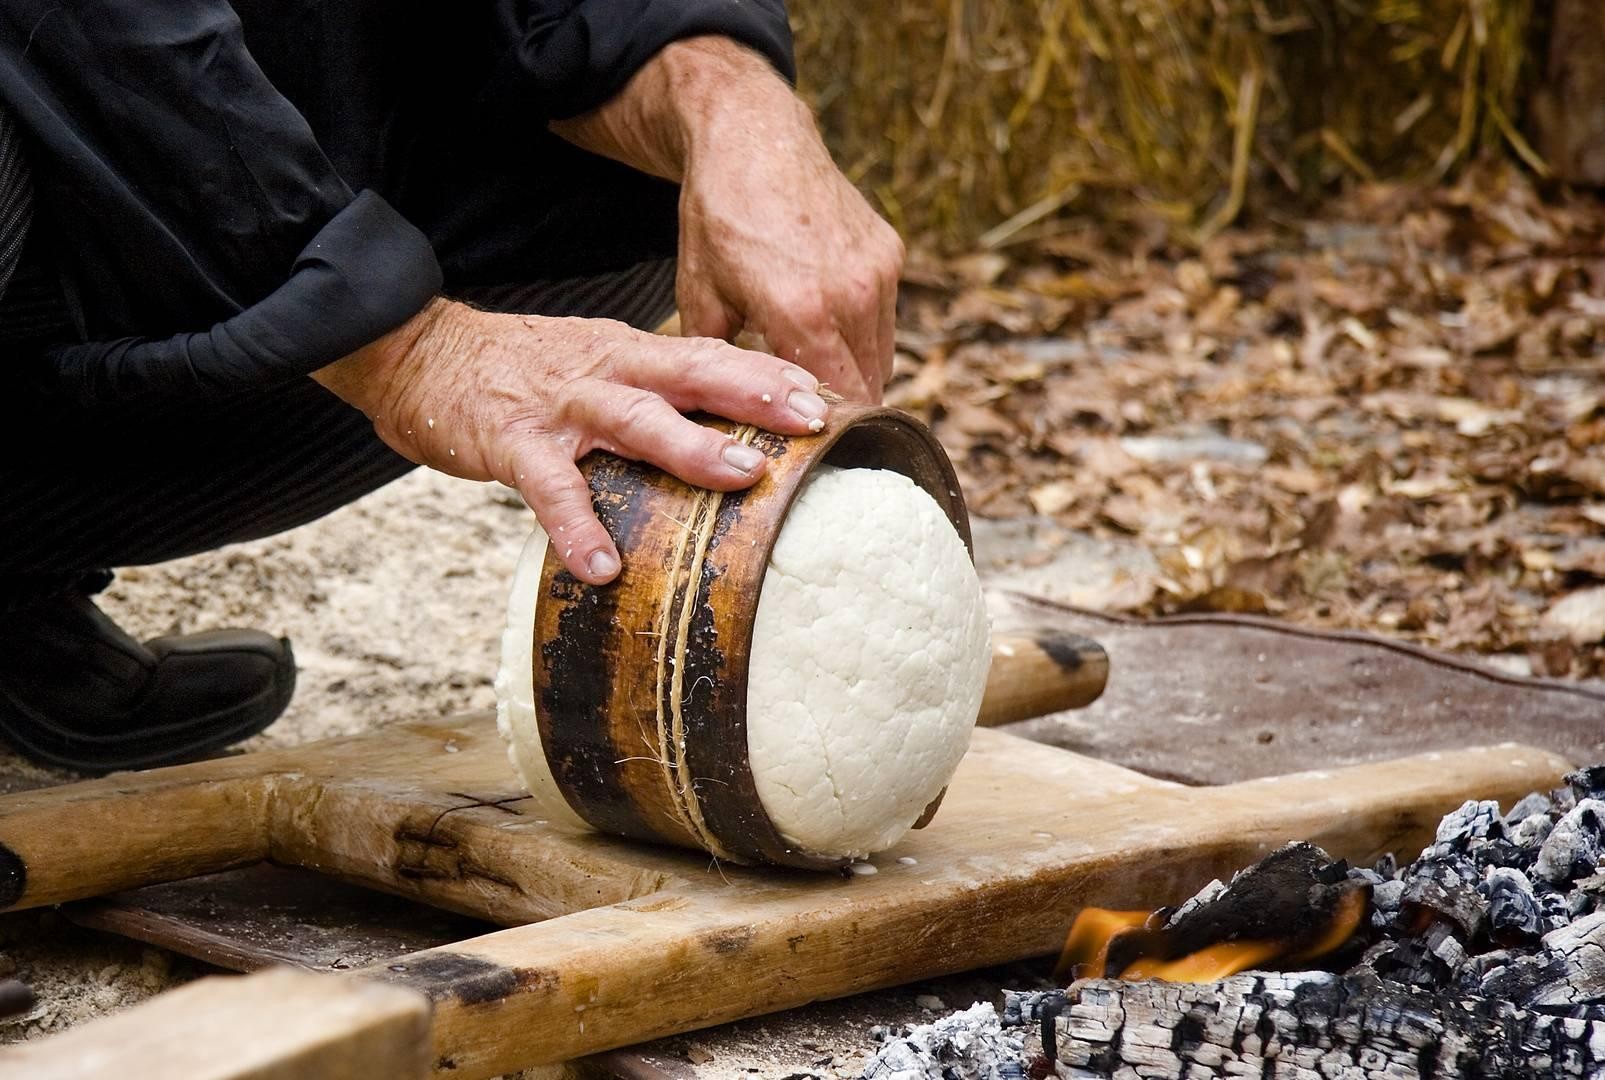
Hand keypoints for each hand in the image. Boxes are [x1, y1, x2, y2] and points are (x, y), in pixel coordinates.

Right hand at [313, 299, 830, 583]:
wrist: (424, 355)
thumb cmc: (528, 374)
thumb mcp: (603, 369)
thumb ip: (661, 395)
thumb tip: (733, 435)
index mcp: (636, 356)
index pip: (716, 355)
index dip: (773, 373)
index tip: (833, 396)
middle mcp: (609, 372)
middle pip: (693, 373)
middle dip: (757, 394)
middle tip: (814, 421)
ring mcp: (563, 407)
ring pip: (635, 420)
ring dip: (690, 446)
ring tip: (742, 476)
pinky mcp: (514, 443)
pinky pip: (549, 489)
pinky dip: (575, 525)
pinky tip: (601, 565)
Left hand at [550, 38, 904, 403]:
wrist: (752, 138)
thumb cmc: (718, 218)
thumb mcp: (701, 297)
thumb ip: (725, 363)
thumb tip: (730, 419)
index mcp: (800, 311)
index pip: (834, 402)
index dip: (824, 434)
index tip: (809, 453)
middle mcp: (850, 294)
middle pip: (866, 387)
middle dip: (841, 413)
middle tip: (812, 431)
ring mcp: (877, 272)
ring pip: (881, 356)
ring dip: (855, 375)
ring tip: (818, 385)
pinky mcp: (889, 253)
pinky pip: (884, 319)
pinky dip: (862, 335)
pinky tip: (828, 329)